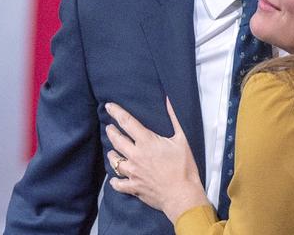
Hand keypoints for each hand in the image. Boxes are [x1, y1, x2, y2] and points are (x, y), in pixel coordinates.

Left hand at [105, 98, 208, 221]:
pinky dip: (115, 181)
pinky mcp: (133, 187)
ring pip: (114, 161)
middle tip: (109, 127)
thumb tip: (168, 100)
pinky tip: (114, 179)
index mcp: (147, 141)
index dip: (116, 112)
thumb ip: (174, 118)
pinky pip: (118, 184)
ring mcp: (132, 172)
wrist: (182, 194)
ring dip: (112, 154)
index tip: (108, 106)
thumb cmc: (184, 166)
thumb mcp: (182, 139)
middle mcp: (135, 155)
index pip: (127, 122)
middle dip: (111, 131)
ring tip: (111, 151)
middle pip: (116, 140)